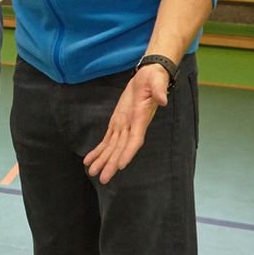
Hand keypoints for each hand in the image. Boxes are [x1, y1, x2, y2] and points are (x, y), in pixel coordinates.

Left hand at [82, 64, 170, 183]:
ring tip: (92, 172)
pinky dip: (99, 150)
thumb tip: (163, 100)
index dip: (128, 152)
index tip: (120, 165)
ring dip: (103, 160)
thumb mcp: (157, 81)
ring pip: (113, 147)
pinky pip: (108, 139)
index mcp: (141, 119)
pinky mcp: (118, 122)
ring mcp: (125, 126)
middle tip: (103, 179)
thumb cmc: (154, 78)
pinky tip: (90, 160)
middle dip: (112, 163)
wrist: (150, 75)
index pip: (135, 139)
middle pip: (121, 149)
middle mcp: (133, 126)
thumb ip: (159, 91)